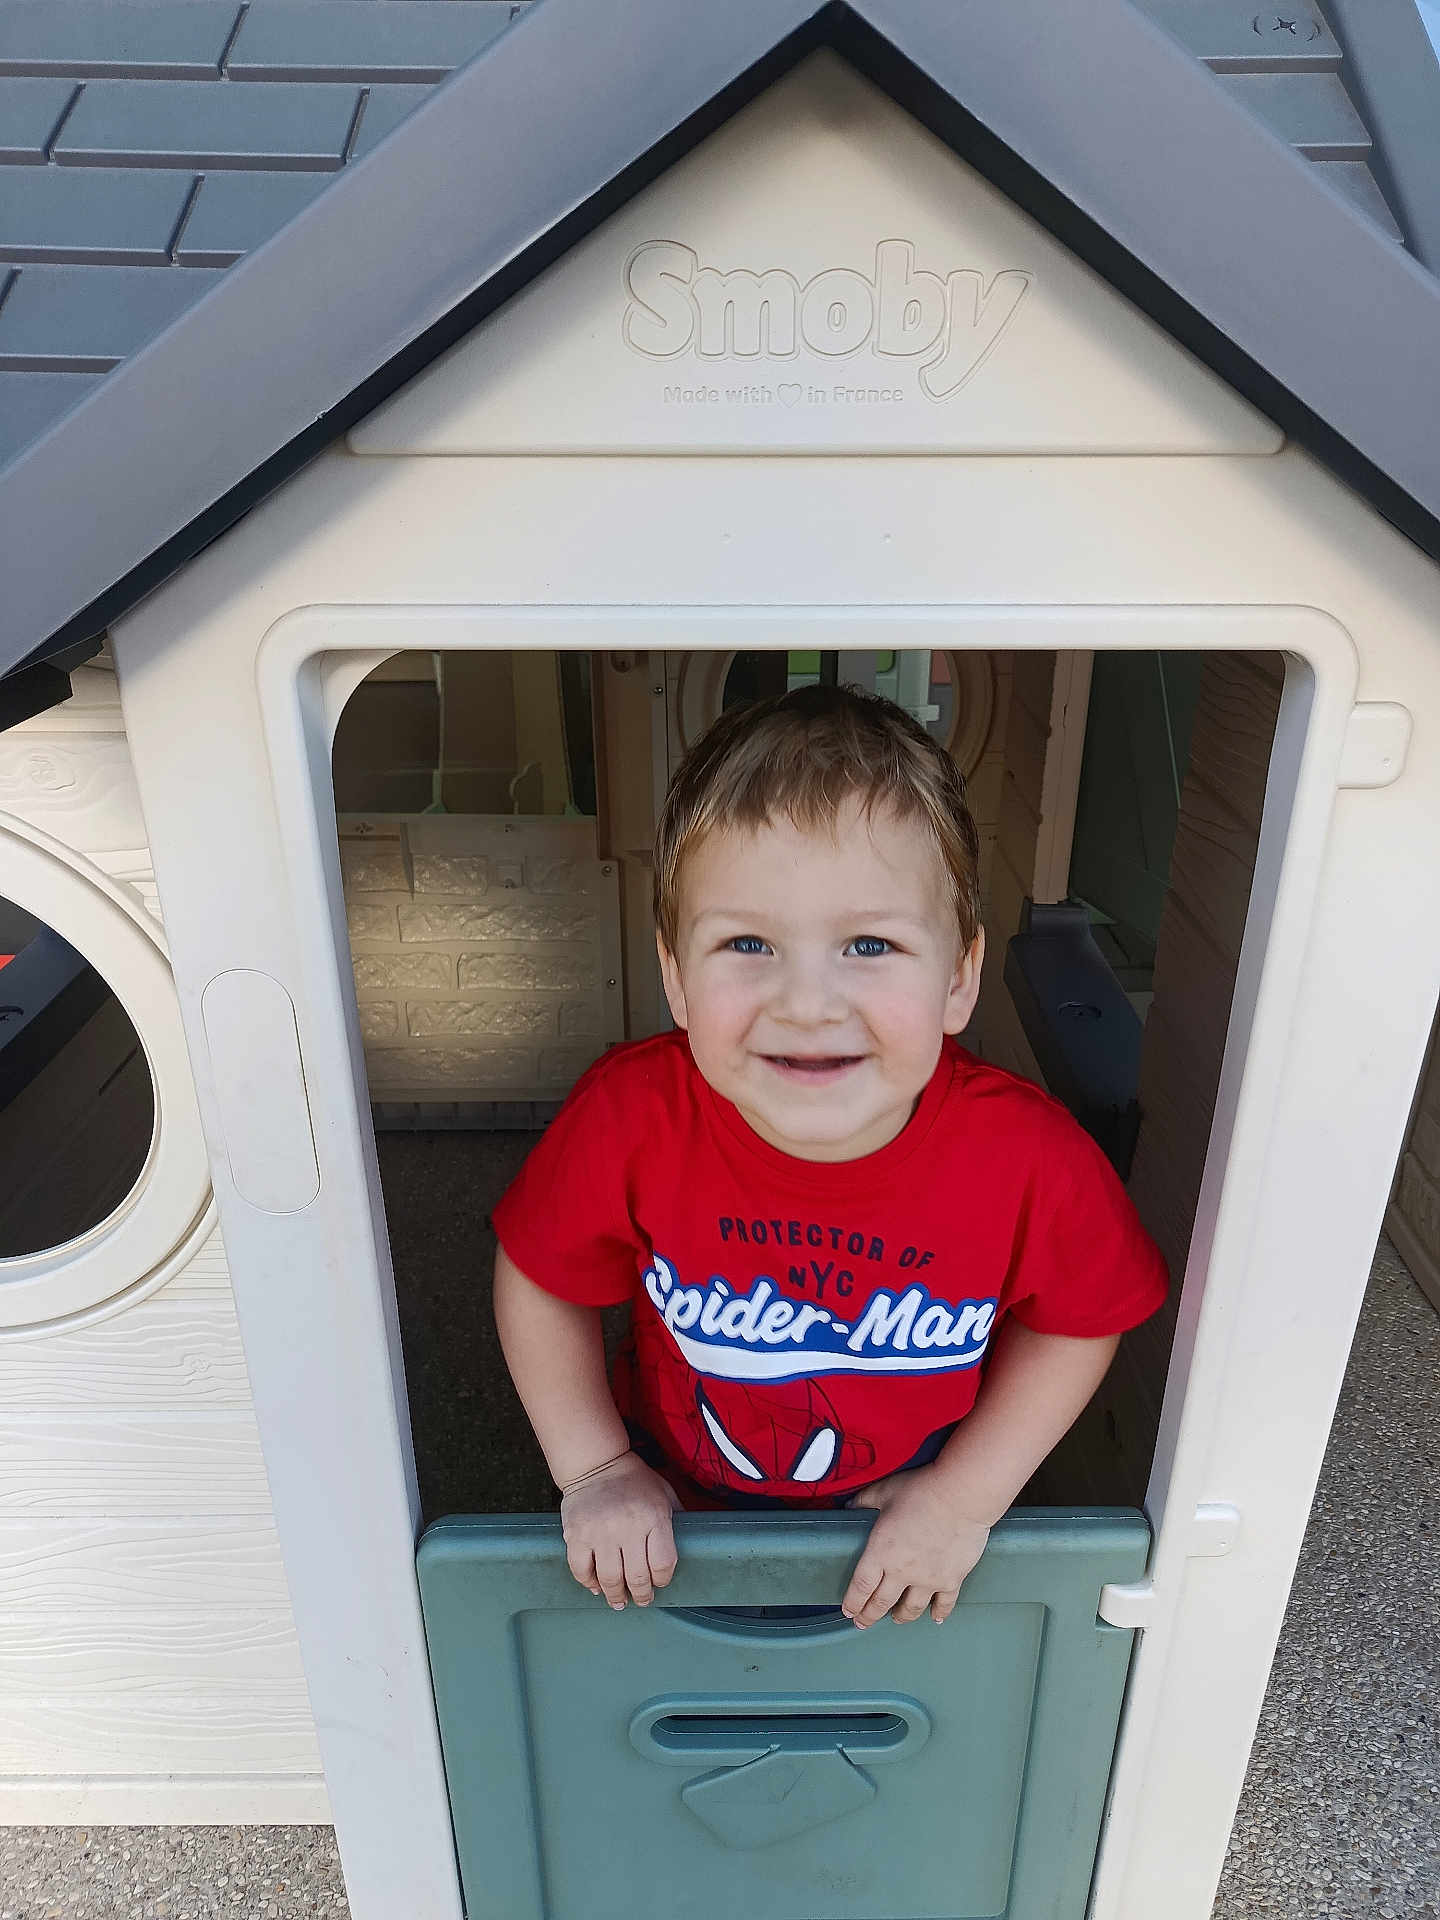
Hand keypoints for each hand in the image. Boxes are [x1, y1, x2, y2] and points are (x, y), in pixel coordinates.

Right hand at [560, 1452, 681, 1608]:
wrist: (597, 1462)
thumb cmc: (635, 1481)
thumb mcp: (665, 1493)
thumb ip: (677, 1518)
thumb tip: (695, 1543)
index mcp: (654, 1517)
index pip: (663, 1564)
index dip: (663, 1580)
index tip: (660, 1583)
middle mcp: (627, 1527)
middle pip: (637, 1578)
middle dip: (642, 1596)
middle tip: (642, 1600)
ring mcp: (600, 1532)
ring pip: (610, 1580)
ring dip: (616, 1596)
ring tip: (619, 1600)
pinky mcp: (576, 1535)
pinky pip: (581, 1570)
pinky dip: (589, 1583)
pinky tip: (596, 1586)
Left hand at [841, 1466, 990, 1626]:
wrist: (961, 1496)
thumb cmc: (922, 1491)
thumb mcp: (885, 1491)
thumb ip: (864, 1501)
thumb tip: (849, 1506)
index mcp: (881, 1552)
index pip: (861, 1586)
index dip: (853, 1602)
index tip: (849, 1611)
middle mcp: (902, 1572)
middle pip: (881, 1602)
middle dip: (870, 1615)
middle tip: (864, 1623)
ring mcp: (928, 1579)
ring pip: (910, 1608)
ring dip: (901, 1616)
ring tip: (896, 1618)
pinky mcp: (951, 1579)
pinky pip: (944, 1604)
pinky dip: (939, 1613)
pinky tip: (935, 1618)